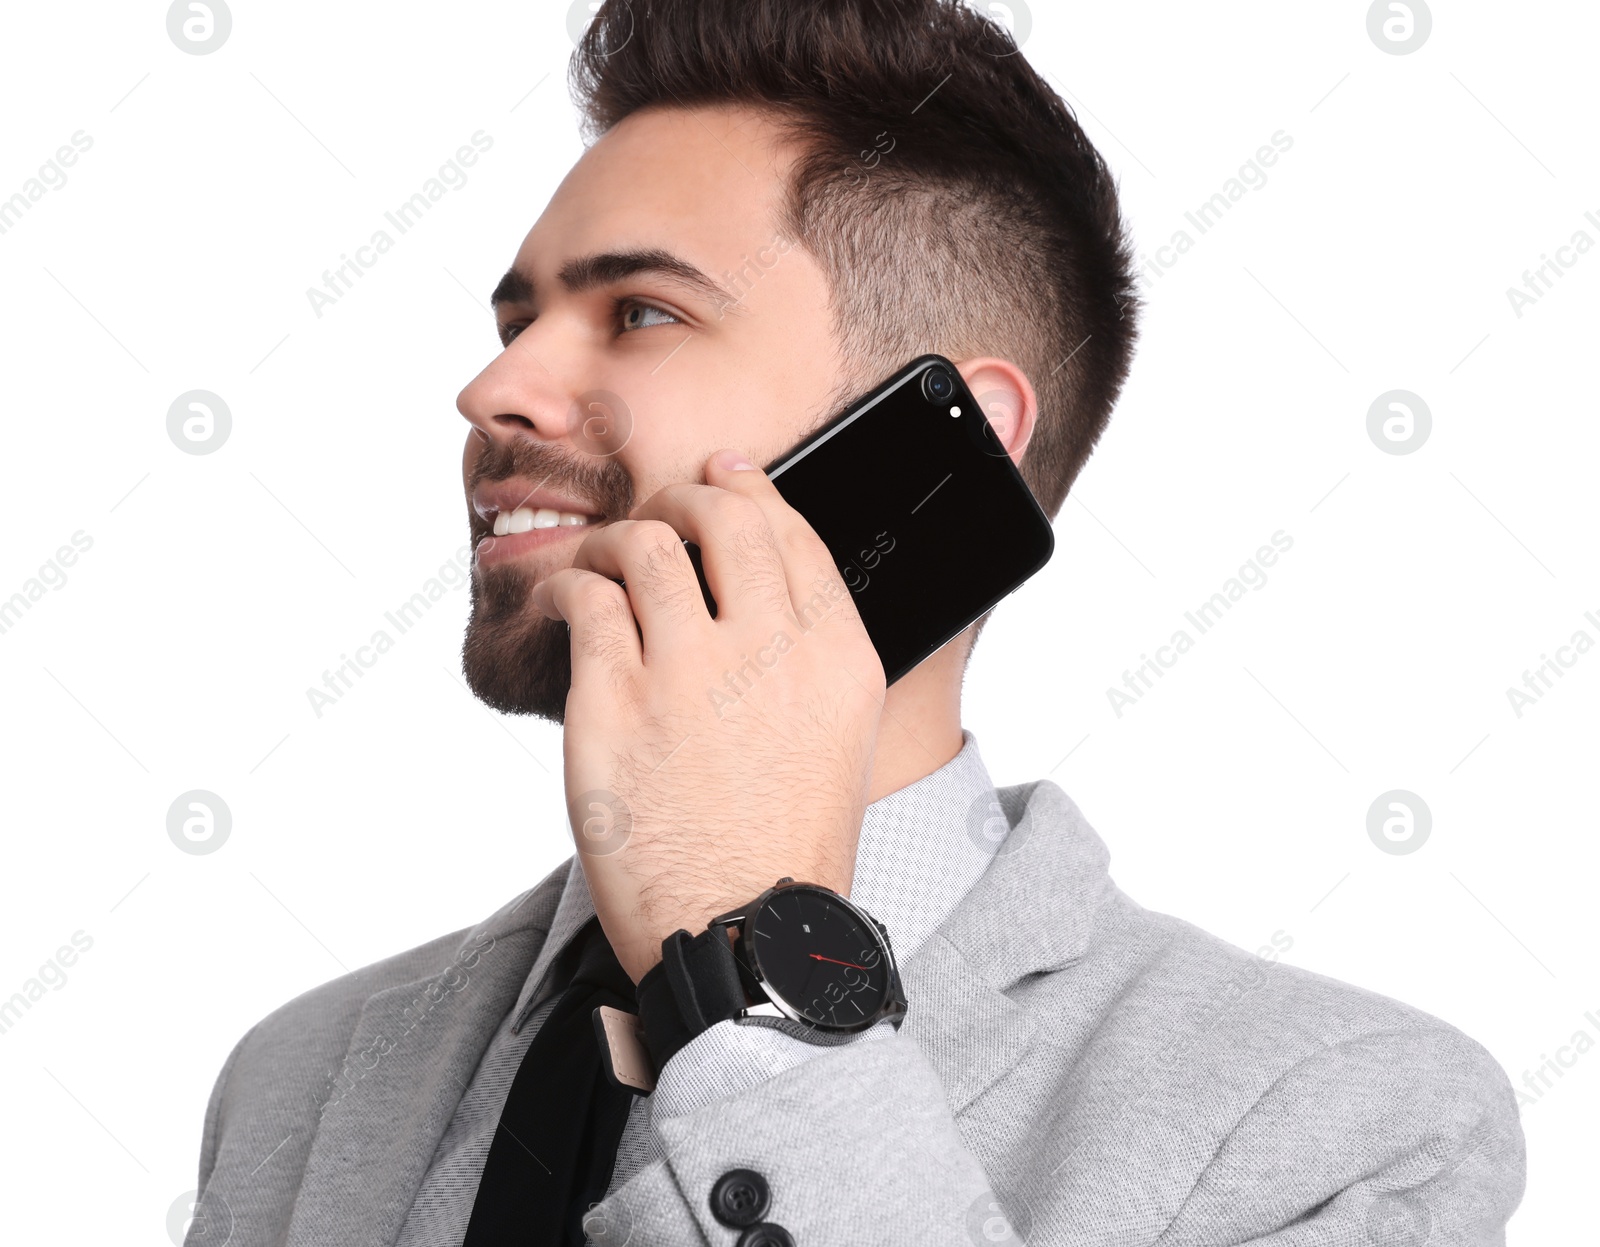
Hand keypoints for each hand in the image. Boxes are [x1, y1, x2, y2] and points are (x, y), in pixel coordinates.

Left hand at [531, 449, 886, 983]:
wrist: (741, 932)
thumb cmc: (782, 846)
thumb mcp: (837, 739)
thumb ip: (809, 656)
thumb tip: (762, 590)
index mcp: (838, 658)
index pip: (794, 533)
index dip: (751, 491)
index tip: (722, 479)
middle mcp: (771, 650)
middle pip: (723, 517)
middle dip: (683, 500)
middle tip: (660, 517)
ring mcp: (690, 672)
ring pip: (646, 543)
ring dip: (616, 539)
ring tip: (599, 561)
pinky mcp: (615, 702)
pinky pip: (584, 597)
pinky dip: (568, 584)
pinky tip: (565, 600)